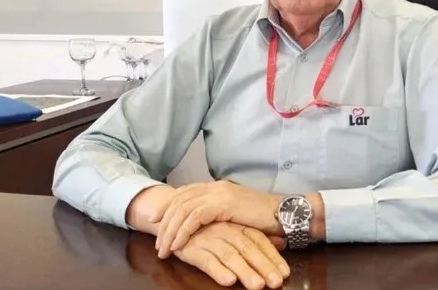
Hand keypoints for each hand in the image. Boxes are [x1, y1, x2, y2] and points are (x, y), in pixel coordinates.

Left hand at [155, 180, 282, 258]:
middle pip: (179, 200)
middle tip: (156, 242)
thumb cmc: (262, 218)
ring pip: (183, 210)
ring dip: (170, 231)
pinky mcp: (223, 203)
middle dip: (163, 222)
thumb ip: (218, 213)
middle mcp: (214, 186)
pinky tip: (177, 245)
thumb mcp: (235, 214)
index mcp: (216, 187)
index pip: (184, 193)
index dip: (167, 206)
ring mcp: (218, 193)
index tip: (154, 221)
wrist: (283, 213)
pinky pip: (194, 218)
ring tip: (163, 250)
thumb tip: (203, 224)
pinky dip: (182, 232)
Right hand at [174, 222, 289, 288]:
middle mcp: (226, 230)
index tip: (284, 274)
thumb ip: (258, 238)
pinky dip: (218, 270)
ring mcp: (210, 238)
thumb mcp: (235, 231)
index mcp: (238, 226)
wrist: (175, 219)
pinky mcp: (193, 248)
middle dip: (263, 267)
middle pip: (248, 249)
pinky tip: (229, 281)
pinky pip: (206, 260)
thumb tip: (283, 243)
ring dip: (245, 271)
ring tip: (258, 286)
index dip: (272, 257)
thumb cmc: (209, 229)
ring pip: (230, 255)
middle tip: (276, 283)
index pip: (259, 241)